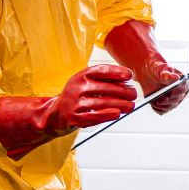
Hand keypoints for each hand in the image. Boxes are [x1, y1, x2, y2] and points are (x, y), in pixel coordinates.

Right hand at [0, 64, 136, 158]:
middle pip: (104, 88)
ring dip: (120, 104)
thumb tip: (127, 82)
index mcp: (80, 76)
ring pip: (102, 103)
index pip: (100, 71)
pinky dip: (107, 115)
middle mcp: (76, 87)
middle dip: (123, 91)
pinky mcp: (74, 118)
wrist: (54, 115)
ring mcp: (74, 103)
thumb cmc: (76, 97)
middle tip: (134, 94)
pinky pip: (93, 116)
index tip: (129, 75)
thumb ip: (103, 81)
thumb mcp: (85, 84)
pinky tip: (117, 113)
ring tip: (131, 106)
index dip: (116, 72)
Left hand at [147, 64, 188, 114]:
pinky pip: (162, 110)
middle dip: (167, 100)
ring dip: (160, 105)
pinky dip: (157, 108)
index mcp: (183, 82)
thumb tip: (176, 77)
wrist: (148, 75)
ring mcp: (174, 101)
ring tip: (153, 100)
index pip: (183, 89)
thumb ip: (168, 75)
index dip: (177, 92)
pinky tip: (152, 103)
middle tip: (158, 98)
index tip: (169, 93)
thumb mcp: (161, 70)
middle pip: (176, 100)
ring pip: (169, 107)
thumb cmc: (157, 70)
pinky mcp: (166, 106)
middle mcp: (181, 93)